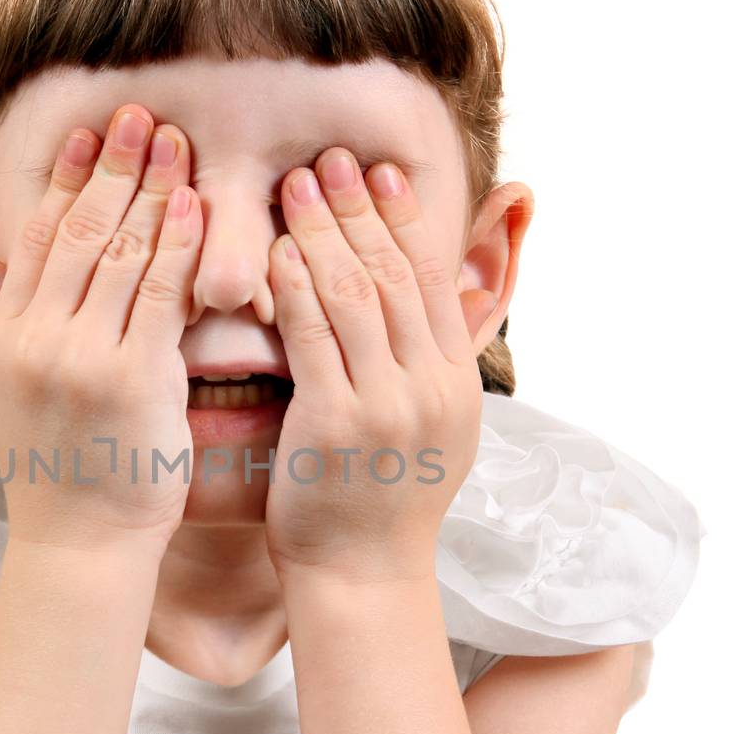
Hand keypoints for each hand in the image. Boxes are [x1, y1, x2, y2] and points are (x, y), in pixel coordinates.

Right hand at [0, 105, 201, 555]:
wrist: (80, 541)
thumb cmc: (61, 467)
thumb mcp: (13, 389)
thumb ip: (8, 320)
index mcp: (7, 337)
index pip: (34, 237)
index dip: (66, 180)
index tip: (90, 133)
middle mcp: (38, 339)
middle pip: (77, 230)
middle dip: (113, 167)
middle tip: (140, 114)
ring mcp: (83, 356)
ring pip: (119, 252)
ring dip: (150, 190)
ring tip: (175, 142)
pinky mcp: (134, 378)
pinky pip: (160, 294)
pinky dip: (178, 245)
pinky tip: (195, 206)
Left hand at [264, 152, 492, 583]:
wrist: (364, 575)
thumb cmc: (383, 499)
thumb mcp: (434, 427)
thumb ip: (433, 360)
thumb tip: (432, 300)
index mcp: (457, 382)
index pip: (432, 279)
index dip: (404, 219)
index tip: (381, 172)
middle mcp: (431, 386)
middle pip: (394, 274)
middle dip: (360, 209)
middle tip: (332, 158)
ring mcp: (388, 405)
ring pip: (356, 295)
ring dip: (324, 231)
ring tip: (296, 185)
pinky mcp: (337, 424)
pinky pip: (314, 339)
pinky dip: (295, 290)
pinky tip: (276, 252)